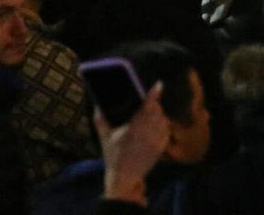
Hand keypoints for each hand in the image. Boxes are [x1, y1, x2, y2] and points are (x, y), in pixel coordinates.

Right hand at [97, 83, 169, 204]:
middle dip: (155, 104)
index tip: (159, 85)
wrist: (124, 178)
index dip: (153, 95)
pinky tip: (158, 125)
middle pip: (157, 112)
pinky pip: (166, 132)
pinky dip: (164, 126)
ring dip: (160, 115)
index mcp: (132, 129)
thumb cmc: (113, 156)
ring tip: (154, 113)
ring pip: (163, 121)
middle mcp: (145, 134)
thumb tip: (97, 104)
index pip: (147, 107)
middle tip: (151, 101)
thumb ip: (100, 119)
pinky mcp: (160, 150)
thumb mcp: (104, 137)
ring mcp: (154, 143)